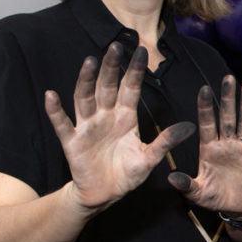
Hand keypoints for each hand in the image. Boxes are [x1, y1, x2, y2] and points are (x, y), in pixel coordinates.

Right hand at [44, 44, 194, 212]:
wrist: (106, 194)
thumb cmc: (127, 174)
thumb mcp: (149, 158)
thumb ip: (166, 141)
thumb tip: (190, 127)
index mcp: (126, 117)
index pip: (130, 88)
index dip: (135, 71)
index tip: (142, 50)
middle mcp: (106, 116)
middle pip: (107, 87)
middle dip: (111, 67)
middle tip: (115, 47)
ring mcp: (88, 127)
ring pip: (85, 98)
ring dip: (86, 80)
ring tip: (89, 62)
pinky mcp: (72, 142)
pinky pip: (63, 124)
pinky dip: (56, 111)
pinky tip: (51, 96)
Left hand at [166, 76, 241, 216]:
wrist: (235, 207)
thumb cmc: (213, 197)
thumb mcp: (197, 193)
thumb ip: (186, 185)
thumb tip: (171, 178)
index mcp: (209, 149)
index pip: (207, 124)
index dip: (206, 107)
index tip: (204, 89)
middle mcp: (225, 144)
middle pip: (226, 117)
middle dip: (227, 99)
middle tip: (227, 79)